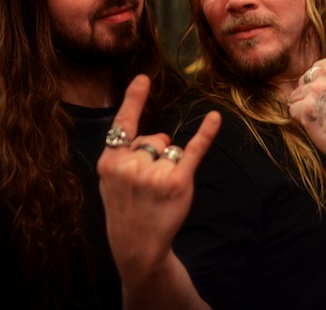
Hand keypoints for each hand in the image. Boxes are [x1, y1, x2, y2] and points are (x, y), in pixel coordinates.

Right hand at [97, 74, 220, 284]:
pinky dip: (206, 133)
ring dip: (169, 164)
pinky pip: (194, 150)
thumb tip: (154, 135)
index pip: (123, 124)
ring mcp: (154, 174)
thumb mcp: (111, 181)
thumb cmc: (127, 208)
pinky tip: (215, 118)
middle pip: (154, 138)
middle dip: (155, 154)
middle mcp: (130, 165)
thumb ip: (124, 155)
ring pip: (170, 148)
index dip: (134, 100)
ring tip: (158, 191)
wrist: (136, 246)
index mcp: (109, 161)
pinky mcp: (178, 182)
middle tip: (146, 184)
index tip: (144, 78)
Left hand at [289, 53, 325, 170]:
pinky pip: (293, 110)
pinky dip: (301, 120)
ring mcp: (318, 89)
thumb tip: (310, 73)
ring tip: (325, 117)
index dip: (322, 84)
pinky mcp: (307, 107)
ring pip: (296, 95)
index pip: (317, 67)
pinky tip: (318, 125)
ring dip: (306, 108)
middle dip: (311, 94)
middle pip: (305, 79)